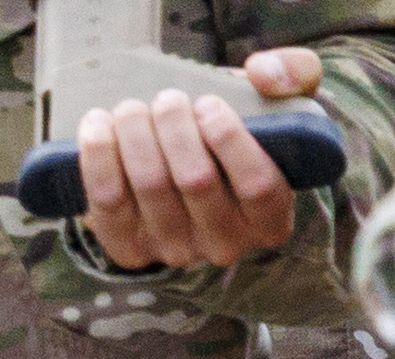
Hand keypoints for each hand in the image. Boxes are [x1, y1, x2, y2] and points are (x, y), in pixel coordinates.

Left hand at [72, 44, 317, 273]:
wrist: (187, 163)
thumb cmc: (241, 134)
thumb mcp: (283, 102)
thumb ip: (296, 75)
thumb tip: (262, 73)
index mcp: (270, 217)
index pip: (256, 186)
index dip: (230, 140)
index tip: (208, 104)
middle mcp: (226, 244)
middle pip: (196, 180)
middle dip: (175, 128)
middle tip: (168, 99)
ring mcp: (176, 250)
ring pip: (150, 186)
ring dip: (136, 135)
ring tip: (133, 108)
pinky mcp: (130, 250)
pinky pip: (108, 204)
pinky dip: (98, 157)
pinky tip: (98, 125)